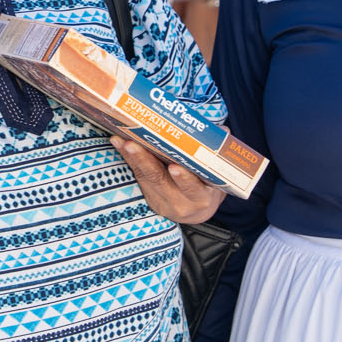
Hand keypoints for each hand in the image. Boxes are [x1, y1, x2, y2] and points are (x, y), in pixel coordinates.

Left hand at [112, 136, 226, 224]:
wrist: (197, 211)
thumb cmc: (208, 185)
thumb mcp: (217, 174)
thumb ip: (217, 152)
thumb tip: (222, 130)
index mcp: (202, 197)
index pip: (193, 189)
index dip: (184, 179)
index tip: (175, 167)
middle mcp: (181, 203)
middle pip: (161, 181)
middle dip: (145, 161)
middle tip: (132, 144)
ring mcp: (162, 201)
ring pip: (146, 177)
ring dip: (132, 157)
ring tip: (121, 140)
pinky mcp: (149, 197)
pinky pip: (139, 176)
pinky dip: (128, 158)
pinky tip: (119, 143)